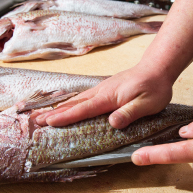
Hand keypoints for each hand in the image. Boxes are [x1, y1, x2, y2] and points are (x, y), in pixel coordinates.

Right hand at [34, 64, 172, 128]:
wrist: (157, 68)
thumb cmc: (155, 87)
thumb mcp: (148, 104)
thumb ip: (130, 113)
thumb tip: (112, 123)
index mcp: (109, 97)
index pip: (84, 109)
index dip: (66, 117)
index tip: (49, 122)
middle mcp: (102, 92)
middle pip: (74, 104)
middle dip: (54, 112)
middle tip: (34, 120)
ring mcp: (102, 89)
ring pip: (77, 100)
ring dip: (59, 108)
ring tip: (42, 115)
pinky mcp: (105, 89)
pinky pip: (83, 98)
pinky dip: (70, 103)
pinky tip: (65, 107)